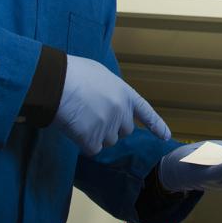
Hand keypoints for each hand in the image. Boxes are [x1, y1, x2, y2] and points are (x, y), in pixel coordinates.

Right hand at [53, 55, 170, 155]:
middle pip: (124, 131)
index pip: (145, 112)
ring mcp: (108, 126)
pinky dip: (83, 144)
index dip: (156, 125)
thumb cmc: (74, 73)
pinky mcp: (93, 139)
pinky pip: (92, 149)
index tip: (165, 136)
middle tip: (92, 116)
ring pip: (107, 142)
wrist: (56, 82)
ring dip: (96, 136)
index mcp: (125, 94)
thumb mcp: (100, 74)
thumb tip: (107, 101)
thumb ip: (110, 91)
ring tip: (80, 119)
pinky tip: (74, 129)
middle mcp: (121, 112)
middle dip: (111, 128)